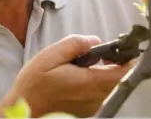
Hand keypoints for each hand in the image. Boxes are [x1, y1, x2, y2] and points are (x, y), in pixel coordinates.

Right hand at [0, 35, 132, 117]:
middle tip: (92, 53)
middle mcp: (96, 97)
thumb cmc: (35, 83)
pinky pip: (98, 93)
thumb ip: (75, 44)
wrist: (25, 110)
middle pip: (118, 78)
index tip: (114, 47)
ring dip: (101, 72)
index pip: (124, 71)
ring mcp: (93, 106)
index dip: (125, 57)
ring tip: (79, 64)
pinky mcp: (87, 111)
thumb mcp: (51, 55)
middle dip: (111, 63)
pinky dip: (93, 82)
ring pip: (108, 85)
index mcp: (90, 82)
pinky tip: (75, 77)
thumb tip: (94, 40)